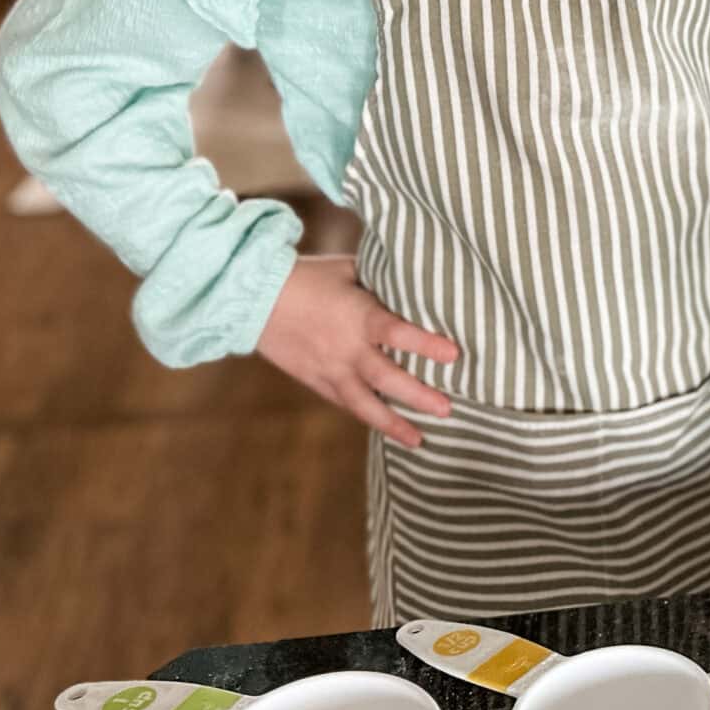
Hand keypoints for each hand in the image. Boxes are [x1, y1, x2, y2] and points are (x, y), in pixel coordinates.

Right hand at [256, 254, 456, 447]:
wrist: (255, 299)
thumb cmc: (308, 276)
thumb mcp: (349, 269)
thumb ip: (381, 280)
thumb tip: (415, 279)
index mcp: (359, 316)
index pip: (398, 333)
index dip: (426, 345)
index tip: (454, 355)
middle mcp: (347, 349)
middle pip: (387, 378)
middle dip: (418, 396)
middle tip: (447, 409)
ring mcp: (330, 370)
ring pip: (364, 404)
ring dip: (393, 423)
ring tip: (419, 440)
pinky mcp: (316, 382)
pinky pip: (346, 404)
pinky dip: (367, 417)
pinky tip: (387, 429)